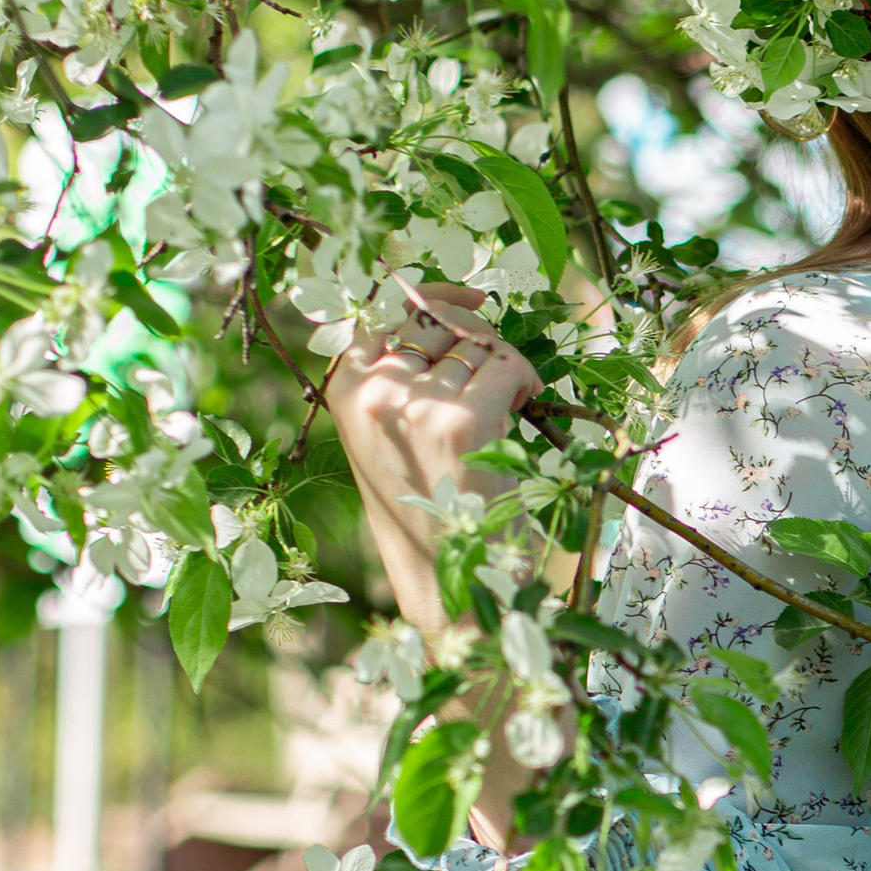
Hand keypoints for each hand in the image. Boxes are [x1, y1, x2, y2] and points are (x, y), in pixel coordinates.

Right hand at [326, 285, 540, 644]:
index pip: (384, 307)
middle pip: (440, 321)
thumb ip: (399, 377)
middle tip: (500, 377)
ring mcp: (413, 405)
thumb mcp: (389, 435)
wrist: (444, 577)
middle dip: (481, 339)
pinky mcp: (459, 421)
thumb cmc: (426, 508)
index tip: (475, 297)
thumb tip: (446, 308)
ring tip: (507, 408)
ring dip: (505, 367)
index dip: (435, 293)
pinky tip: (524, 410)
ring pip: (478, 345)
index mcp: (345, 390)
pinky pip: (505, 367)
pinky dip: (524, 382)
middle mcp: (372, 392)